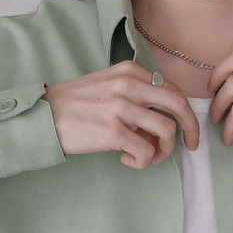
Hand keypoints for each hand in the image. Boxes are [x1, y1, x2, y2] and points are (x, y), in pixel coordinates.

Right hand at [43, 61, 200, 168]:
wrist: (41, 116)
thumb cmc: (73, 105)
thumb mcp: (106, 85)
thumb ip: (135, 95)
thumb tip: (160, 122)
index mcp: (129, 71)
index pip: (172, 89)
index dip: (184, 112)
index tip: (184, 129)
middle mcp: (128, 85)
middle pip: (178, 105)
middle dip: (191, 128)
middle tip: (190, 146)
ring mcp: (121, 107)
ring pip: (167, 131)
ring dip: (162, 150)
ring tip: (146, 156)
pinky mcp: (113, 131)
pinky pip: (146, 151)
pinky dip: (142, 161)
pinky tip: (125, 158)